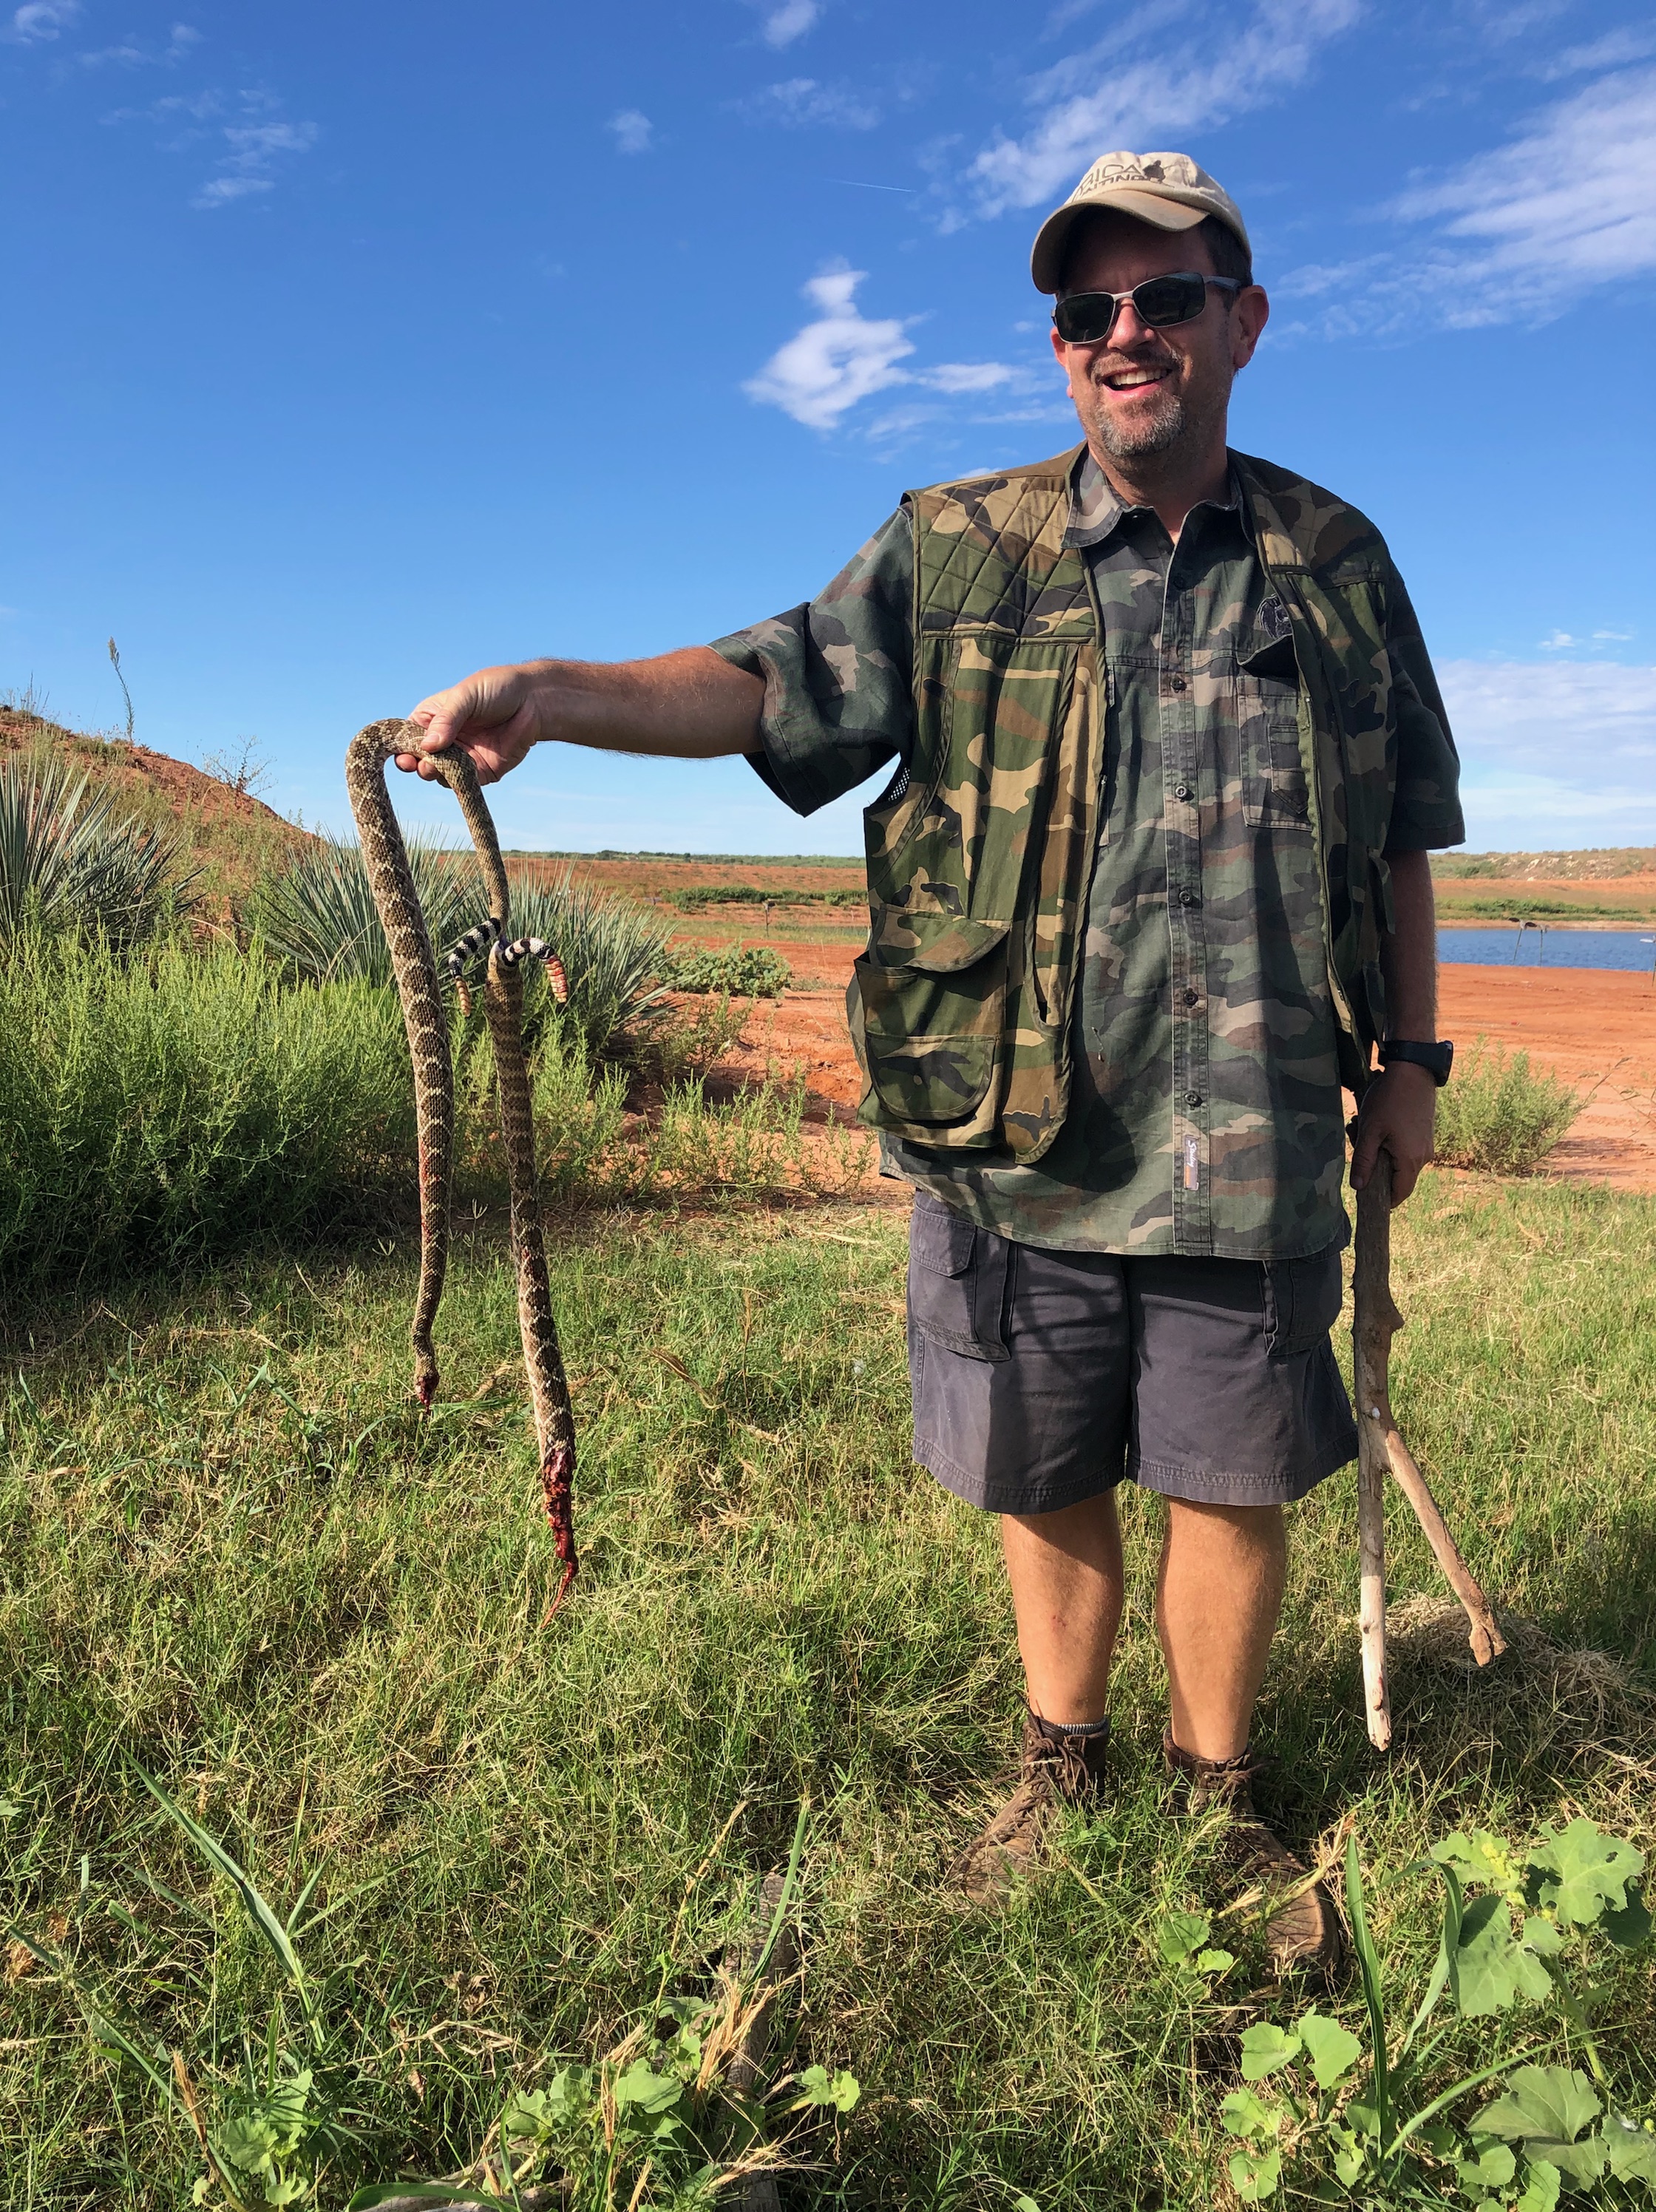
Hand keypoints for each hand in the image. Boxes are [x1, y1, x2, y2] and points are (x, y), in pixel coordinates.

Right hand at [395, 661, 549, 783]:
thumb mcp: (466, 696)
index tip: (401, 753)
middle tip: (416, 764)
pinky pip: (463, 783)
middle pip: (420, 759)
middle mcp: (443, 740)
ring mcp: (461, 758)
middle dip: (415, 764)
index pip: (407, 736)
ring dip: (434, 774)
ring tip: (433, 768)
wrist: (535, 702)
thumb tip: (426, 746)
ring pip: (438, 775)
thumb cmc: (497, 689)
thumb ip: (447, 719)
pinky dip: (457, 783)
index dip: (401, 746)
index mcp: (432, 718)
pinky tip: (456, 776)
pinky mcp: (480, 772)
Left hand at [1349, 1062, 1436, 1203]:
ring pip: (1398, 1160)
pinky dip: (1388, 1141)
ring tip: (1362, 1126)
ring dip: (1378, 1149)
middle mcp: (1423, 1157)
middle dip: (1374, 1166)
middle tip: (1356, 1140)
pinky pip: (1404, 1148)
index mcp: (1410, 1160)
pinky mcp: (1425, 1134)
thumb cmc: (1389, 1100)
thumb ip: (1364, 1161)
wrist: (1413, 1071)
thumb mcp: (1370, 1131)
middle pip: (1397, 1177)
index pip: (1399, 1194)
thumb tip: (1358, 1187)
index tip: (1364, 1192)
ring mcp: (1426, 1145)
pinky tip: (1375, 1122)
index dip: (1383, 1199)